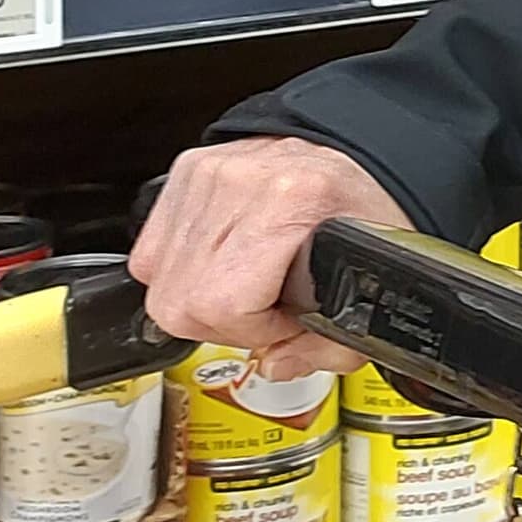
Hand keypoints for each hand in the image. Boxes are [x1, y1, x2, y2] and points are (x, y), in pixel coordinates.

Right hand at [129, 138, 410, 378]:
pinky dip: (179, 271)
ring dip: (199, 299)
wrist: (355, 156)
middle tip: (264, 309)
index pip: (225, 303)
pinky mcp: (188, 171)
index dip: (255, 331)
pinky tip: (222, 266)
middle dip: (224, 324)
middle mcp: (244, 182)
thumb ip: (329, 344)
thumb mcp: (370, 280)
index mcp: (295, 201)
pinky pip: (152, 251)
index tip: (285, 322)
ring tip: (246, 286)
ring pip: (157, 279)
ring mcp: (210, 173)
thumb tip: (277, 365)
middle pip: (181, 301)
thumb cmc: (364, 205)